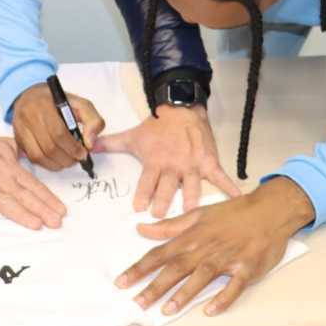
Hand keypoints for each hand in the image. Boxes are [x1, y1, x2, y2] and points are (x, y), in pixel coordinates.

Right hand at [0, 120, 66, 232]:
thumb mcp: (4, 144)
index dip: (48, 199)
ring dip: (21, 214)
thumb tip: (30, 156)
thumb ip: (18, 152)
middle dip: (42, 210)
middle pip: (24, 197)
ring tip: (36, 225)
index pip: (34, 186)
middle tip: (56, 222)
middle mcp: (0, 179)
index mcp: (10, 168)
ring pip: (5, 203)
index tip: (61, 210)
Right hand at [11, 83, 105, 170]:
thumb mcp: (81, 104)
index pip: (59, 132)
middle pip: (49, 147)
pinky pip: (32, 158)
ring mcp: (20, 129)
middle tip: (77, 158)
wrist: (30, 95)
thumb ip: (93, 120)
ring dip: (57, 164)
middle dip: (67, 158)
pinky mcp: (17, 139)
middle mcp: (29, 116)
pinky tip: (56, 159)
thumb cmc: (56, 101)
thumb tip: (90, 143)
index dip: (73, 147)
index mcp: (45, 105)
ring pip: (39, 156)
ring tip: (68, 160)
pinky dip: (47, 163)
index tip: (83, 152)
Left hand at [93, 105, 240, 215]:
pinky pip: (220, 178)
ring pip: (191, 187)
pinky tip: (237, 201)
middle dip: (163, 202)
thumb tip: (88, 146)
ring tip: (190, 216)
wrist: (181, 108)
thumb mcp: (133, 135)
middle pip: (167, 188)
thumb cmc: (157, 126)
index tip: (139, 210)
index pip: (146, 181)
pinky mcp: (209, 162)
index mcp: (155, 161)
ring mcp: (192, 165)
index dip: (143, 194)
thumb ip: (111, 144)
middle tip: (160, 217)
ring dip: (190, 201)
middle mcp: (173, 166)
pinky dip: (229, 189)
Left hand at [115, 176, 314, 316]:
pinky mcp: (246, 268)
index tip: (122, 281)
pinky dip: (223, 298)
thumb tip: (142, 228)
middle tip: (137, 302)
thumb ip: (169, 226)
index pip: (160, 253)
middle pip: (176, 268)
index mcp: (192, 236)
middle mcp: (206, 248)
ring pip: (201, 277)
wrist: (269, 210)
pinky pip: (234, 286)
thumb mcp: (198, 214)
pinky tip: (211, 310)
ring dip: (184, 294)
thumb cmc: (233, 213)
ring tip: (166, 309)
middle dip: (155, 286)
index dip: (140, 268)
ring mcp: (227, 259)